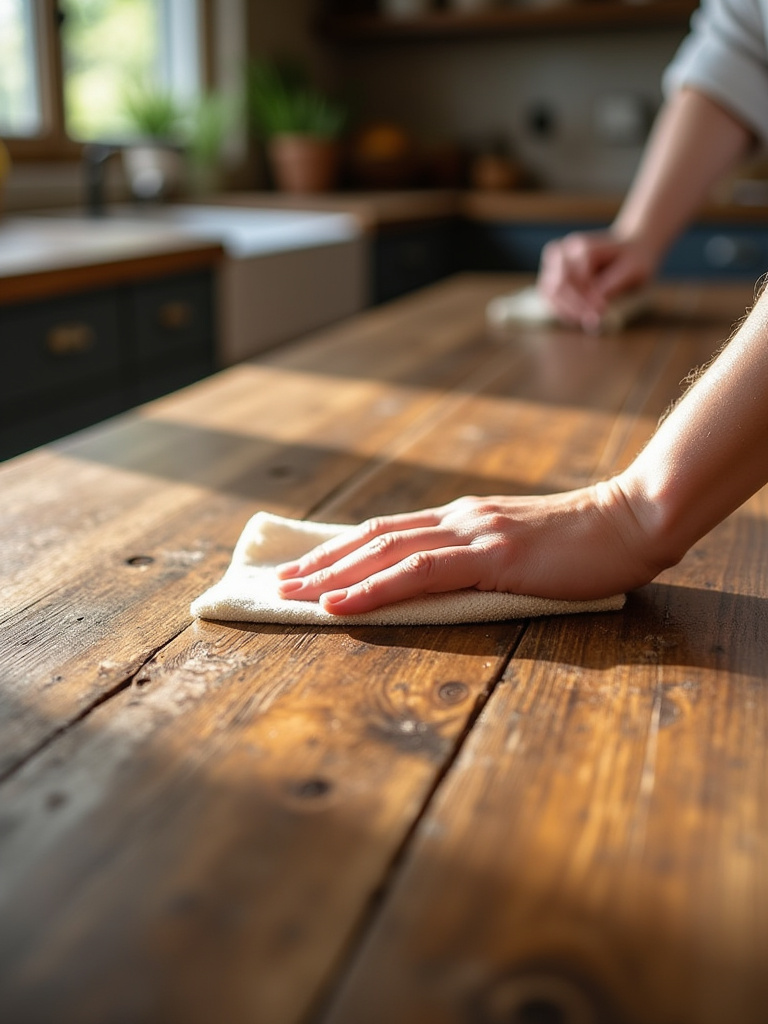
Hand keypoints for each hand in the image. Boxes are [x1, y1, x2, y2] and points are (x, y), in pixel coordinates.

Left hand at [276, 484, 665, 615]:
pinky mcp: (491, 554)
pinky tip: (342, 603)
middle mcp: (459, 519)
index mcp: (464, 520)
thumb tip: (447, 584)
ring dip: (333, 574)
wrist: (632, 521)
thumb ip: (483, 560)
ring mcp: (473, 532)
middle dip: (323, 561)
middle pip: (374, 536)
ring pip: (385, 550)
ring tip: (293, 593)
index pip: (389, 531)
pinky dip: (373, 587)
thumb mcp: (522, 551)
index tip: (308, 568)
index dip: (343, 549)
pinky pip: (419, 572)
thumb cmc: (585, 545)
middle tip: (280, 582)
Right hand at [538, 231, 656, 331]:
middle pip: (558, 285)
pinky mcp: (552, 274)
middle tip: (595, 320)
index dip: (586, 298)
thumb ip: (612, 286)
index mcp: (582, 246)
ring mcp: (555, 262)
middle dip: (575, 307)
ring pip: (548, 291)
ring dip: (566, 310)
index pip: (576, 278)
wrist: (629, 248)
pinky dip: (561, 309)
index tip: (603, 311)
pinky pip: (548, 296)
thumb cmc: (633, 259)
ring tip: (587, 320)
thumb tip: (594, 308)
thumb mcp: (632, 270)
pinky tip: (579, 316)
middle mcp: (564, 251)